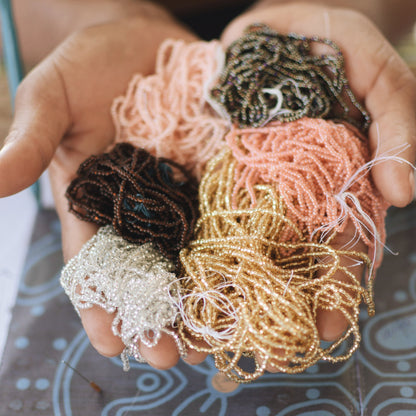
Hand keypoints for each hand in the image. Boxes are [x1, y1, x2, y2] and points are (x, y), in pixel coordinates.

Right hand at [0, 3, 206, 368]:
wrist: (143, 41)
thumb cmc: (90, 66)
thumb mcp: (51, 97)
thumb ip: (31, 140)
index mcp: (94, 201)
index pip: (95, 263)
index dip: (101, 304)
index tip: (114, 342)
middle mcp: (139, 207)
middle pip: (149, 271)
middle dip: (160, 315)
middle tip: (176, 358)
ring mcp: (181, 193)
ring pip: (190, 255)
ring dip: (202, 296)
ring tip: (216, 339)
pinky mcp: (215, 172)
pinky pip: (226, 214)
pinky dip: (235, 247)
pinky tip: (248, 278)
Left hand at [221, 1, 415, 370]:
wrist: (268, 30)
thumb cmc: (328, 42)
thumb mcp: (375, 69)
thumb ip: (400, 123)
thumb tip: (403, 193)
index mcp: (333, 180)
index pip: (341, 242)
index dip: (338, 285)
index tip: (329, 328)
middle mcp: (289, 191)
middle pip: (288, 254)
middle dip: (280, 301)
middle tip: (266, 350)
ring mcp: (246, 182)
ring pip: (242, 240)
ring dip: (230, 285)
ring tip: (215, 332)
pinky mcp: (209, 169)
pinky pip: (202, 209)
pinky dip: (194, 243)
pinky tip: (182, 278)